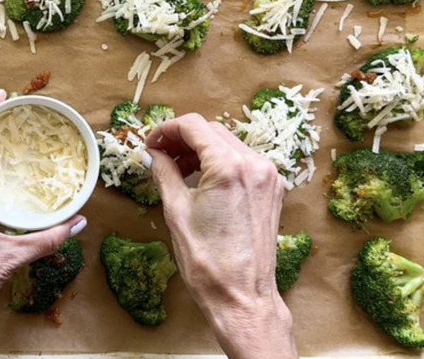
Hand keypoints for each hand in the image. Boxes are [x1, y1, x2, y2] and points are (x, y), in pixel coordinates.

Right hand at [145, 114, 295, 358]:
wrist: (242, 297)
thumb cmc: (208, 263)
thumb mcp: (176, 212)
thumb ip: (164, 173)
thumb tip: (154, 154)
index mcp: (229, 167)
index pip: (194, 126)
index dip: (166, 129)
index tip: (151, 143)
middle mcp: (255, 164)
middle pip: (212, 131)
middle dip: (183, 138)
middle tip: (159, 154)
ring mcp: (268, 177)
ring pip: (228, 144)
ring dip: (201, 149)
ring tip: (177, 168)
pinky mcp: (272, 190)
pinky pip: (242, 162)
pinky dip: (219, 163)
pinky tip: (201, 180)